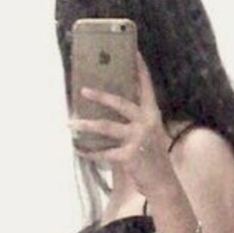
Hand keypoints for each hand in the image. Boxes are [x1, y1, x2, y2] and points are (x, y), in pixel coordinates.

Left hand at [70, 50, 172, 194]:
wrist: (163, 183)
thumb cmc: (152, 155)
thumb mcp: (148, 131)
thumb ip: (134, 118)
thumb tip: (109, 103)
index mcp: (152, 113)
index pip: (146, 85)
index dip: (139, 67)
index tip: (132, 50)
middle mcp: (147, 122)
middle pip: (120, 103)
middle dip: (100, 96)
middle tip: (82, 90)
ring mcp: (139, 139)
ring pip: (106, 127)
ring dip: (85, 125)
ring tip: (70, 123)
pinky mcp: (129, 156)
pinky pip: (103, 152)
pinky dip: (90, 152)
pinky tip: (79, 149)